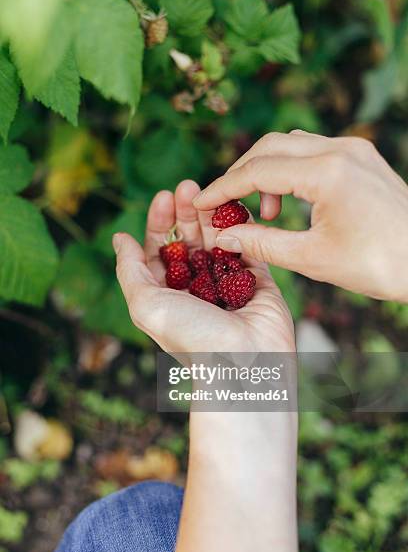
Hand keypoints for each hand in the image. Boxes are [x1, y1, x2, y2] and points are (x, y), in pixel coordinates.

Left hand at [113, 180, 294, 353]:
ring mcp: (227, 283)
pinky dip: (241, 227)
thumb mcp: (147, 304)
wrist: (245, 365)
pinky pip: (249, 246)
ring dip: (212, 215)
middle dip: (186, 213)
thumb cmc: (192, 338)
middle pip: (190, 241)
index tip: (163, 197)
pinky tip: (234, 207)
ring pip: (218, 240)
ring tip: (209, 190)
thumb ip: (130, 270)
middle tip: (188, 186)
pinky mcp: (258, 281)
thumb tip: (120, 238)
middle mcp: (196, 288)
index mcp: (168, 295)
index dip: (160, 222)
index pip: (161, 250)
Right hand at [193, 130, 407, 301]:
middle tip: (224, 205)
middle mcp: (341, 149)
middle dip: (240, 174)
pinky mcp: (361, 157)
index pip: (257, 171)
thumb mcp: (313, 259)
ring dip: (266, 170)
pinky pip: (314, 151)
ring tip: (264, 212)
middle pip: (270, 147)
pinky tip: (290, 201)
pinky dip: (291, 170)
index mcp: (327, 173)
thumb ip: (262, 243)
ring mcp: (354, 149)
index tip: (199, 203)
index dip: (222, 188)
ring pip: (291, 145)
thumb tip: (223, 237)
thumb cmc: (380, 265)